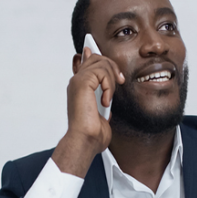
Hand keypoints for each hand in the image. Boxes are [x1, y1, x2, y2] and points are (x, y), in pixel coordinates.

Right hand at [52, 47, 124, 177]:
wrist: (85, 140)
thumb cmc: (92, 134)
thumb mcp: (103, 114)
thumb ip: (104, 100)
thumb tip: (109, 94)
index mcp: (79, 88)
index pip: (87, 62)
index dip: (97, 57)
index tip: (107, 61)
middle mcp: (76, 82)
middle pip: (96, 57)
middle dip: (112, 66)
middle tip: (119, 81)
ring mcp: (78, 81)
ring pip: (101, 62)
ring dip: (112, 78)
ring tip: (110, 96)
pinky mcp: (82, 82)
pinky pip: (102, 71)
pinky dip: (109, 86)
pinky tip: (106, 100)